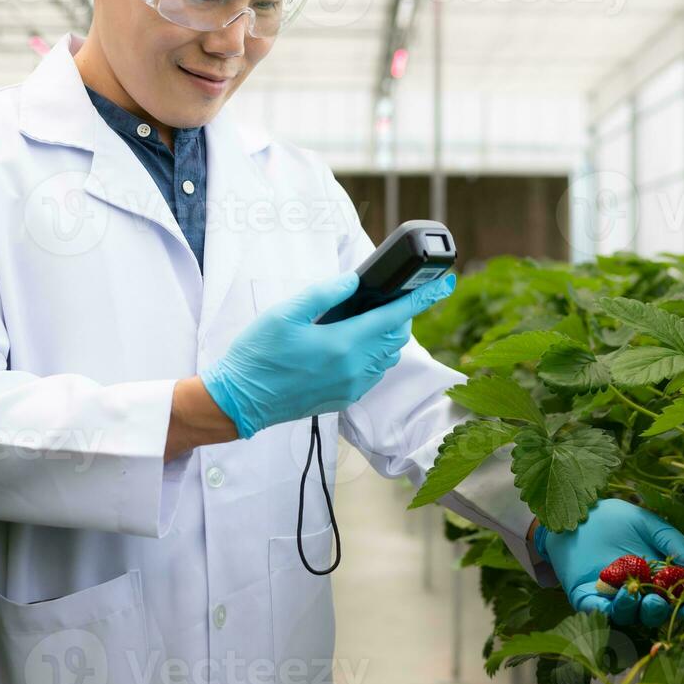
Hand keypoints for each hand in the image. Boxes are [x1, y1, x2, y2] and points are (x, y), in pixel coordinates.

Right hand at [198, 270, 455, 438]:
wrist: (240, 401)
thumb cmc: (258, 355)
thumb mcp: (286, 313)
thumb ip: (324, 294)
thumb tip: (354, 281)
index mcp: (344, 344)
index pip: (395, 316)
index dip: (422, 298)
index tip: (443, 283)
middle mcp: (355, 369)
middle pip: (396, 336)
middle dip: (400, 314)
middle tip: (390, 296)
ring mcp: (351, 387)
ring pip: (387, 357)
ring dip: (387, 335)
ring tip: (368, 318)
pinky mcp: (343, 398)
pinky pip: (372, 373)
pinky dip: (373, 355)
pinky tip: (352, 344)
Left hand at [534, 499, 683, 629]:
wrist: (581, 513)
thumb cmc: (618, 519)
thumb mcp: (648, 524)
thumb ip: (671, 540)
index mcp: (658, 580)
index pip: (679, 601)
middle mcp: (639, 594)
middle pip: (653, 612)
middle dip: (657, 611)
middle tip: (657, 600)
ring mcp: (613, 598)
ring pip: (626, 614)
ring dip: (631, 609)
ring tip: (630, 594)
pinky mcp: (587, 597)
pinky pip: (595, 609)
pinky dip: (602, 610)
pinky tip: (607, 604)